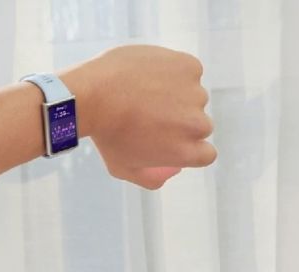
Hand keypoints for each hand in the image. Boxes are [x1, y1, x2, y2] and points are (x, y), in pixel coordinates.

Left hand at [61, 45, 215, 189]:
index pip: (206, 153)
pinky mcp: (189, 67)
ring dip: (177, 95)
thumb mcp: (123, 169)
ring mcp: (195, 93)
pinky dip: (174, 72)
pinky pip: (188, 71)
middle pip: (200, 125)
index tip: (173, 140)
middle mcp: (196, 124)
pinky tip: (149, 76)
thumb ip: (150, 177)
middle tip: (152, 114)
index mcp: (186, 151)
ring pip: (193, 96)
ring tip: (144, 93)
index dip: (190, 147)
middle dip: (181, 121)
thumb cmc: (104, 135)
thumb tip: (170, 172)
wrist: (92, 95)